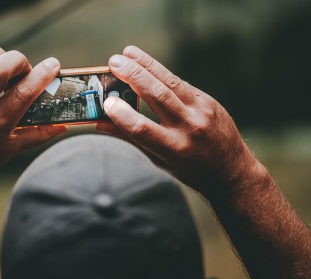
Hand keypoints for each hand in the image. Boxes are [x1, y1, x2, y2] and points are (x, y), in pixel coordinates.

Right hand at [97, 46, 260, 196]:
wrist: (231, 170)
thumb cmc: (190, 169)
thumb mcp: (158, 160)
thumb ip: (131, 139)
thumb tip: (101, 124)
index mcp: (174, 150)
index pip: (142, 128)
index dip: (122, 114)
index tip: (107, 102)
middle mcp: (190, 128)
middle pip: (157, 96)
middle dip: (133, 76)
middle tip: (114, 62)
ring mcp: (203, 111)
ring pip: (170, 81)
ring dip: (147, 64)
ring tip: (127, 53)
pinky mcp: (209, 101)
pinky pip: (180, 84)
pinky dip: (161, 74)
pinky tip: (146, 65)